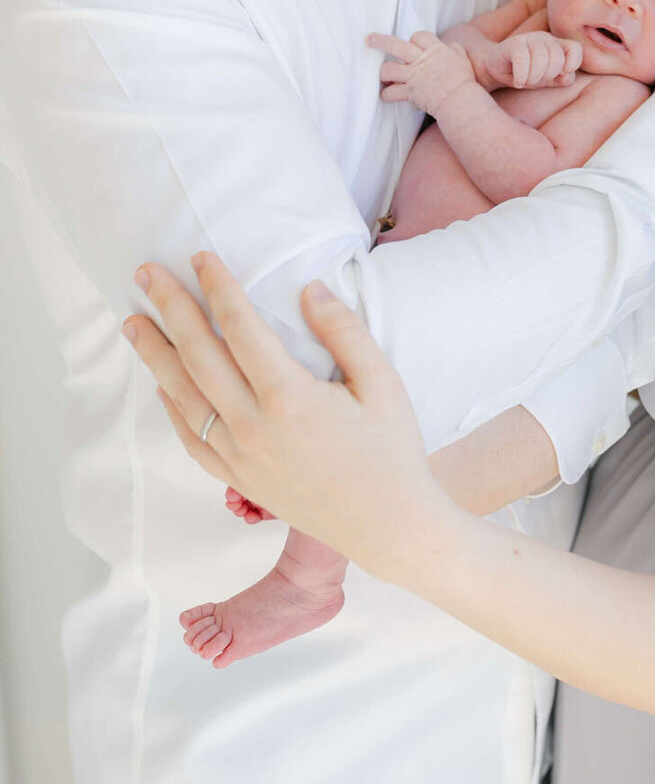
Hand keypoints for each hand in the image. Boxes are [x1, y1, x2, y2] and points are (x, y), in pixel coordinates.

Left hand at [123, 255, 452, 583]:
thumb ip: (345, 332)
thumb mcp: (383, 383)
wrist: (388, 526)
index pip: (240, 327)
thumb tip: (309, 289)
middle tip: (146, 274)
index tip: (201, 257)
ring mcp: (240, 456)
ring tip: (133, 323)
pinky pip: (191, 439)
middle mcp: (253, 426)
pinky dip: (172, 408)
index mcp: (290, 397)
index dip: (218, 288)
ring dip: (155, 355)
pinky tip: (162, 385)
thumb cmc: (392, 451)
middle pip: (199, 355)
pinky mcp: (239, 479)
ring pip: (183, 396)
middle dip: (170, 309)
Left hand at [368, 31, 475, 114]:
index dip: (415, 39)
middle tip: (369, 39)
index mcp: (434, 50)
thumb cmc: (463, 81)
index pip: (418, 36)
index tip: (413, 43)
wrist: (459, 100)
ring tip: (381, 76)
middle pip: (396, 46)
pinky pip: (392, 93)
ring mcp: (413, 76)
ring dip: (383, 73)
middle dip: (380, 41)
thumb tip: (451, 46)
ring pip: (388, 70)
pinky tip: (385, 95)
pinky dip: (387, 94)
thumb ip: (455, 50)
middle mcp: (420, 60)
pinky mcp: (409, 92)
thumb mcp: (462, 59)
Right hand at [488, 30, 582, 89]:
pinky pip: (523, 60)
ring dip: (533, 77)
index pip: (575, 49)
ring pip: (541, 58)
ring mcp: (528, 39)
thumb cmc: (525, 74)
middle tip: (536, 81)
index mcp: (557, 45)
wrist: (495, 69)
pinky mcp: (513, 44)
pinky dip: (521, 76)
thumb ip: (561, 78)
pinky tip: (517, 81)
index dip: (572, 64)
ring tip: (526, 82)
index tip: (559, 75)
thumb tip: (568, 76)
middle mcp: (545, 38)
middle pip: (558, 57)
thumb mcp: (546, 80)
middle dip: (548, 75)